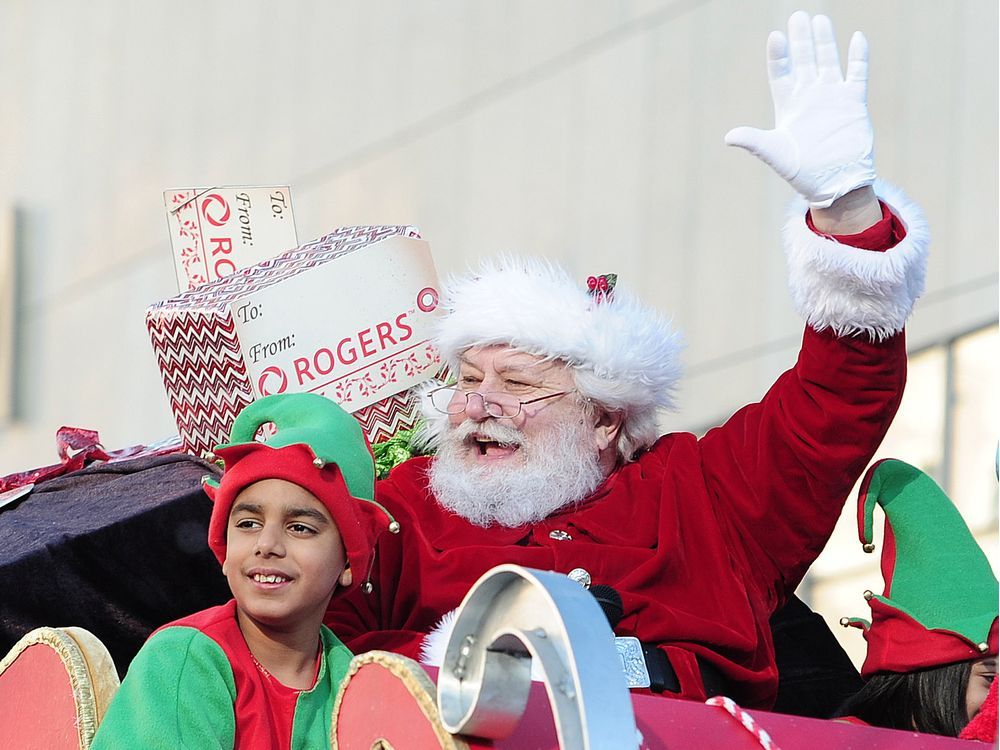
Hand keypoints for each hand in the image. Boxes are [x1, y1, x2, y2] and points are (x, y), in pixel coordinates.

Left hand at [725, 12, 875, 207]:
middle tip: (797, 15)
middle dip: (800, 39)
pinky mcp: (854, 102)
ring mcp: (832, 96)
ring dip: (824, 41)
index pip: (781, 73)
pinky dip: (858, 57)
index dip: (778, 56)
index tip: (775, 37)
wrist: (834, 183)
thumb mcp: (775, 153)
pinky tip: (857, 37)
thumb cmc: (801, 171)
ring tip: (819, 19)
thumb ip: (753, 141)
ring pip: (828, 60)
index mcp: (788, 105)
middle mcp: (809, 96)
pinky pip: (857, 73)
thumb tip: (728, 137)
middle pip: (803, 60)